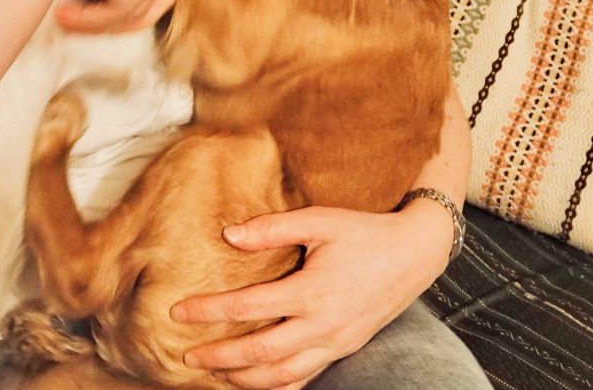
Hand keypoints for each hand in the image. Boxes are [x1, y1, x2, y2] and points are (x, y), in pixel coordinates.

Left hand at [169, 203, 452, 388]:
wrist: (414, 254)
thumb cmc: (363, 232)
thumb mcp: (318, 219)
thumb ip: (272, 227)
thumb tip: (229, 234)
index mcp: (312, 291)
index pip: (249, 308)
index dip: (210, 311)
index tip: (179, 311)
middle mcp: (322, 325)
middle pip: (261, 354)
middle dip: (220, 358)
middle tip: (187, 355)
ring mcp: (335, 343)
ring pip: (284, 376)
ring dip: (245, 380)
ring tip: (214, 374)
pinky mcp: (344, 348)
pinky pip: (306, 378)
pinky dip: (278, 386)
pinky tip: (257, 383)